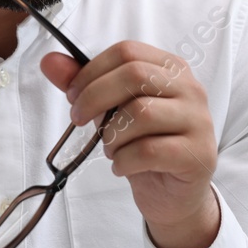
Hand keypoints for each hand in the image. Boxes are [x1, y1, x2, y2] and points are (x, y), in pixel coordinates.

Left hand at [41, 42, 220, 247]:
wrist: (174, 195)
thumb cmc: (144, 145)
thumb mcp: (110, 111)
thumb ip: (84, 85)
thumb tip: (49, 61)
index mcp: (172, 69)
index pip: (127, 52)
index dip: (92, 71)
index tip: (72, 96)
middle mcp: (191, 88)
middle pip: (134, 75)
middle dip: (94, 98)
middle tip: (78, 120)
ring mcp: (198, 121)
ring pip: (140, 114)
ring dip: (112, 136)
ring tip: (112, 149)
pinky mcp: (197, 154)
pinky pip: (148, 151)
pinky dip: (124, 161)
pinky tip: (122, 167)